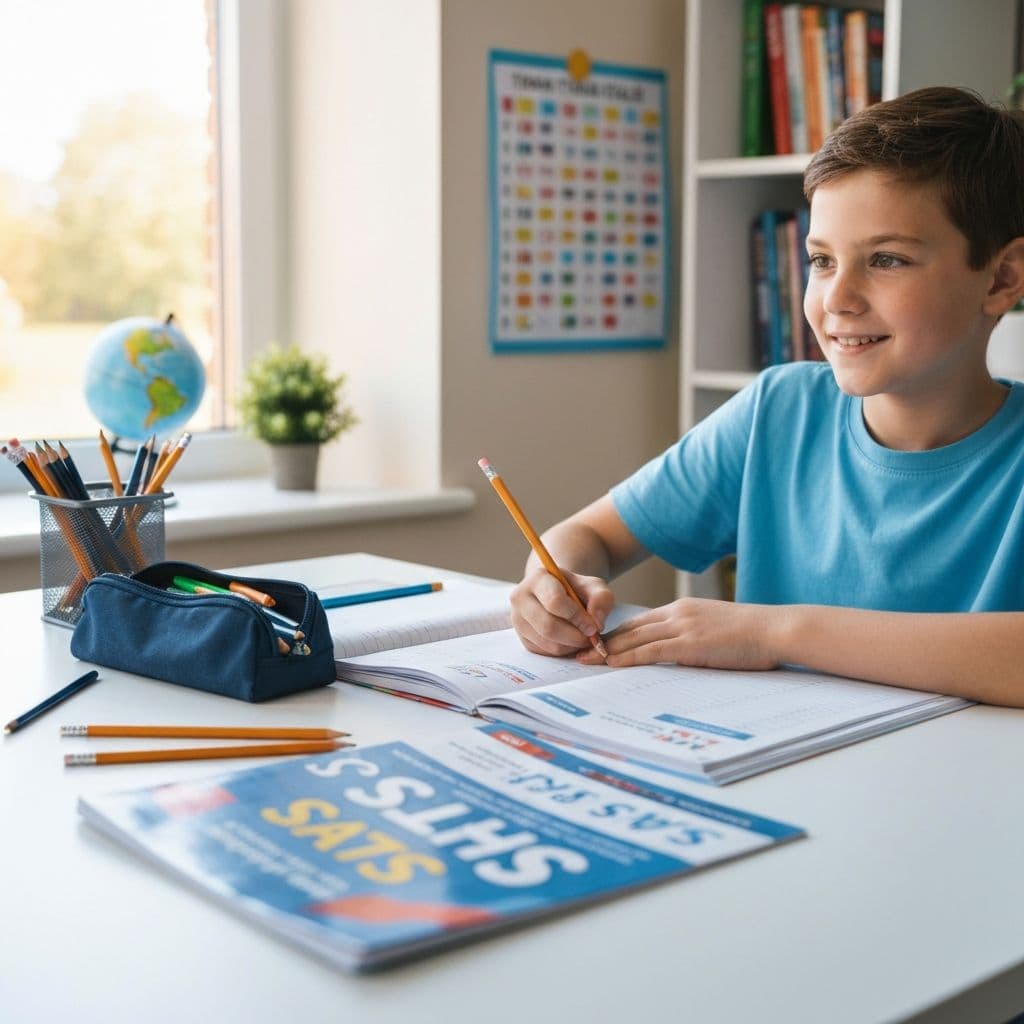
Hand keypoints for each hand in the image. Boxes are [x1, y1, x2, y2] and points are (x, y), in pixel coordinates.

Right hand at [511, 565, 615, 656]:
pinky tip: (571, 641)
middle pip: (548, 626)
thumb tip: (596, 622)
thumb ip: (601, 599)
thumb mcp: (594, 586)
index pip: (554, 601)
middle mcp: (520, 597)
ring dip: (571, 646)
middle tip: (591, 638)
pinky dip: (563, 651)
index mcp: (537, 578)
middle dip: (575, 637)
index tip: (593, 625)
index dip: (577, 617)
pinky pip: (544, 652)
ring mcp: (517, 619)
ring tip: (583, 638)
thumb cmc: (576, 589)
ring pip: (547, 642)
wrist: (558, 595)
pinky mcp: (522, 637)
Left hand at [576, 597, 782, 670]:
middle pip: (629, 628)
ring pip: (634, 639)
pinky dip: (627, 657)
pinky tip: (610, 664)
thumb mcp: (715, 630)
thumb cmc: (752, 636)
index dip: (614, 633)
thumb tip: (680, 655)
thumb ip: (693, 638)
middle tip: (578, 651)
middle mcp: (677, 614)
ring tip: (584, 661)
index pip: (639, 622)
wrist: (776, 629)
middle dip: (601, 641)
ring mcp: (682, 627)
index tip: (595, 643)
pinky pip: (650, 651)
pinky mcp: (690, 643)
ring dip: (606, 651)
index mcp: (682, 610)